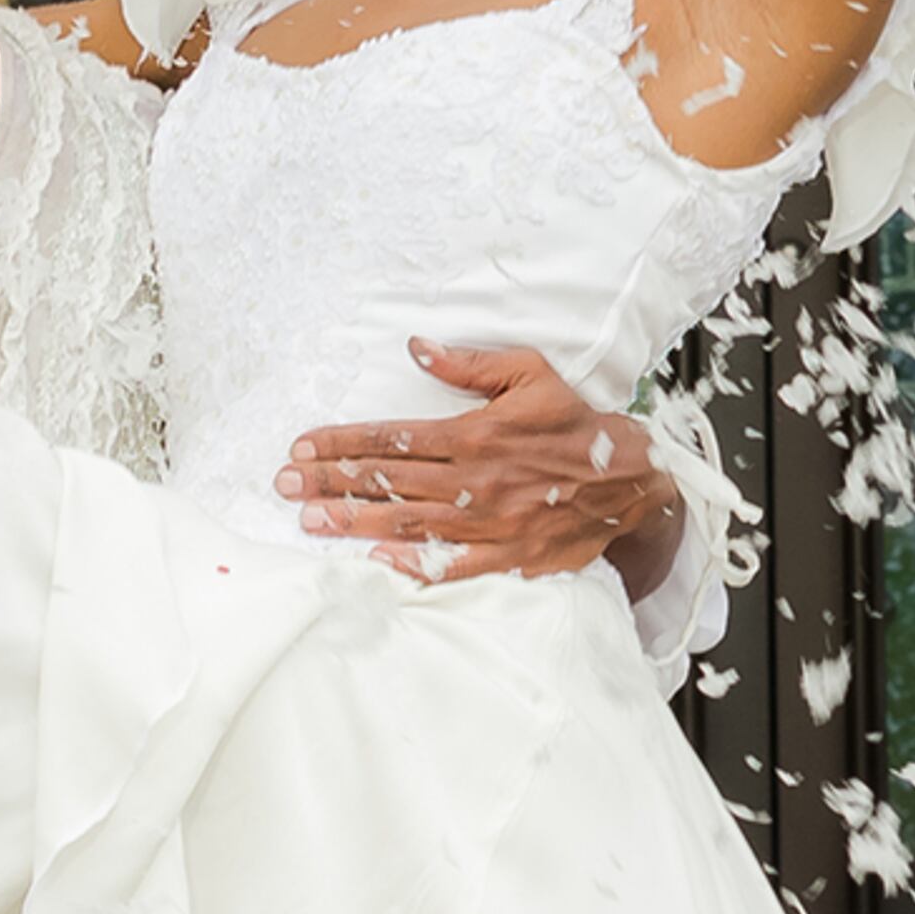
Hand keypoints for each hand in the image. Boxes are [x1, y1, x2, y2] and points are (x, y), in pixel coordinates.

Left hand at [284, 342, 689, 591]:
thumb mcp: (531, 375)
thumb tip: (418, 348)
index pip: (393, 438)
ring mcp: (487, 523)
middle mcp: (474, 481)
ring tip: (308, 520)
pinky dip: (411, 565)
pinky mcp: (505, 556)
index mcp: (474, 435)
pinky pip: (451, 565)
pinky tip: (373, 561)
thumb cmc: (576, 425)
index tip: (303, 444)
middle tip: (284, 483)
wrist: (631, 481)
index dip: (343, 442)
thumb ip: (471, 365)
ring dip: (354, 521)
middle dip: (330, 481)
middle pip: (388, 482)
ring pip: (407, 523)